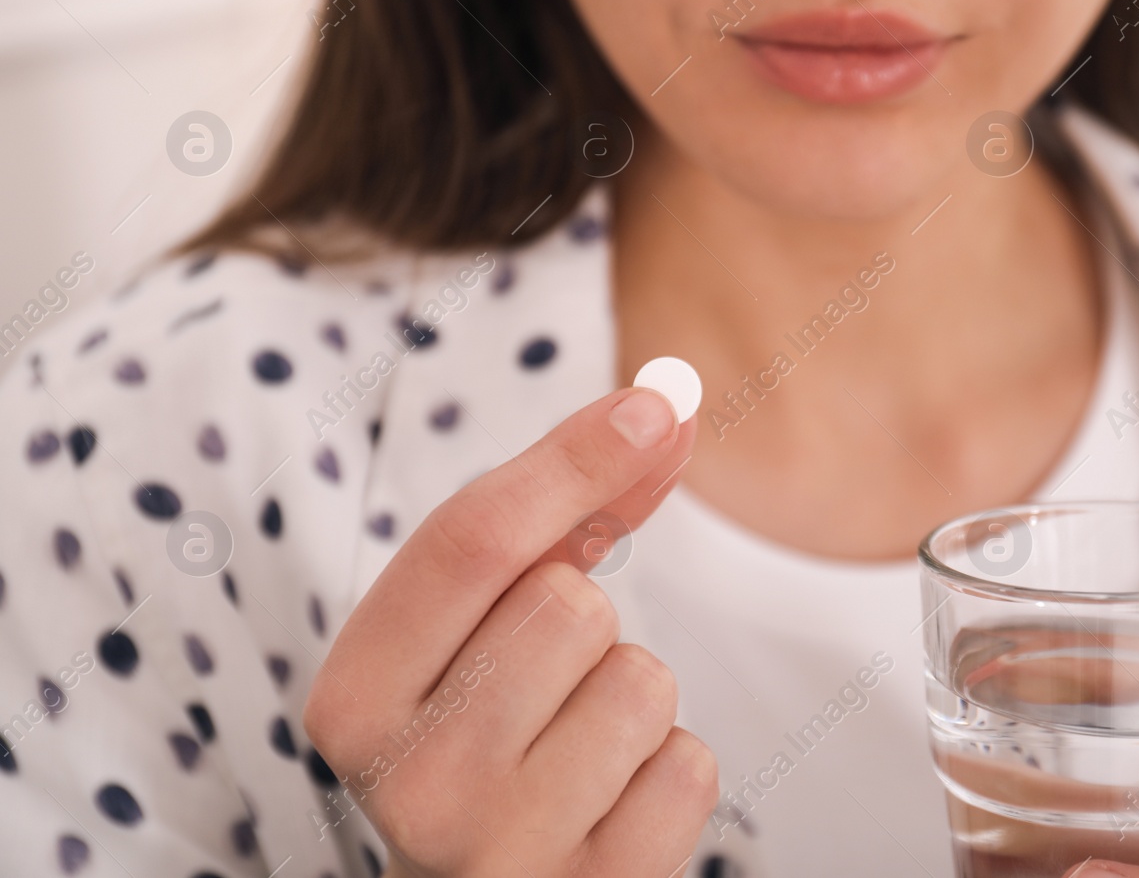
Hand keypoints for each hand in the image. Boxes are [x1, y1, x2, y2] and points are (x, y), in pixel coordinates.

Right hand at [303, 387, 713, 877]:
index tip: (655, 403)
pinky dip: (669, 771)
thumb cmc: (481, 730)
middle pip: (569, 604)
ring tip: (573, 752)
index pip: (470, 543)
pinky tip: (609, 805)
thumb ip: (557, 516)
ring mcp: (502, 853)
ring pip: (641, 682)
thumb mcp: (475, 631)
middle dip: (584, 619)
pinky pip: (690, 767)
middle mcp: (410, 784)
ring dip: (630, 698)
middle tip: (541, 688)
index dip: (572, 458)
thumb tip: (663, 408)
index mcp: (352, 700)